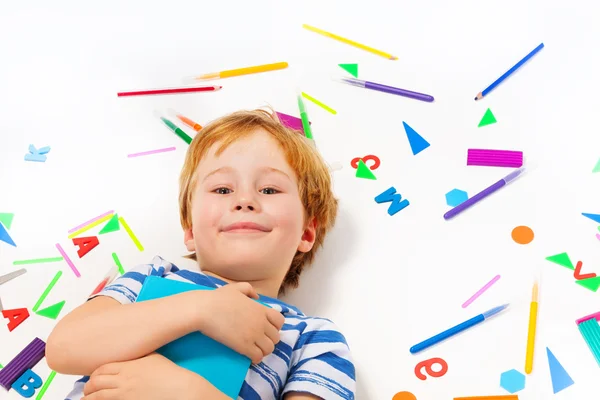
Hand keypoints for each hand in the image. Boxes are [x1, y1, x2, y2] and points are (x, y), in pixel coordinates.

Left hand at [82, 353, 227, 399]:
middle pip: (96, 382)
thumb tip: (131, 346)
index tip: (92, 376)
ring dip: (89, 398)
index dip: (94, 373)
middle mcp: (123, 380)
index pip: (102, 369)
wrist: (179, 388)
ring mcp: (124, 394)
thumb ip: (139, 354)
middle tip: (87, 389)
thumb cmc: (169, 373)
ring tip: (87, 399)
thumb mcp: (153, 357)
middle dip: (89, 387)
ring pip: (98, 396)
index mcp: (128, 366)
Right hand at [199, 282, 284, 363]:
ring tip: (255, 349)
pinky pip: (258, 357)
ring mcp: (253, 335)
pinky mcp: (244, 346)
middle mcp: (261, 322)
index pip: (280, 321)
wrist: (204, 310)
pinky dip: (256, 358)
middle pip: (276, 337)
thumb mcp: (237, 288)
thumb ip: (249, 290)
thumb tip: (257, 297)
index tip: (267, 328)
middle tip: (260, 341)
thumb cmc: (218, 298)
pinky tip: (249, 356)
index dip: (276, 326)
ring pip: (269, 349)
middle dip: (269, 340)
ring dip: (264, 350)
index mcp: (261, 309)